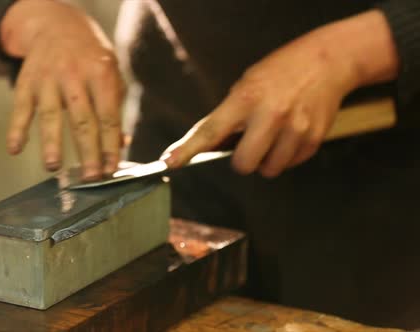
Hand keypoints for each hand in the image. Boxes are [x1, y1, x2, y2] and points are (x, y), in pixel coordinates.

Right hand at [0, 0, 124, 179]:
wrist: (55, 25)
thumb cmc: (89, 57)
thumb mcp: (110, 74)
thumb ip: (115, 108)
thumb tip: (120, 145)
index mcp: (101, 73)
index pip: (108, 116)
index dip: (110, 145)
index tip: (111, 169)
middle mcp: (74, 75)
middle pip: (82, 120)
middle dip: (88, 151)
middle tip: (91, 177)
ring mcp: (48, 79)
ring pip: (50, 115)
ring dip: (51, 143)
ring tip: (53, 167)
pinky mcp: (26, 82)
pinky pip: (20, 108)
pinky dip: (16, 129)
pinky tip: (14, 149)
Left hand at [161, 10, 397, 177]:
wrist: (327, 61)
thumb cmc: (279, 73)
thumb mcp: (247, 84)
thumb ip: (229, 116)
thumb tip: (207, 147)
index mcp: (246, 98)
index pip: (210, 130)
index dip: (188, 149)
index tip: (170, 161)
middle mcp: (270, 115)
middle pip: (243, 164)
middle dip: (242, 161)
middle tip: (249, 144)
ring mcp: (294, 129)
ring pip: (269, 169)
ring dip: (266, 160)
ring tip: (273, 136)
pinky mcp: (313, 139)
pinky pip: (290, 164)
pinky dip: (286, 156)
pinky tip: (290, 134)